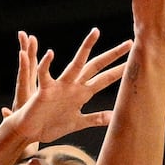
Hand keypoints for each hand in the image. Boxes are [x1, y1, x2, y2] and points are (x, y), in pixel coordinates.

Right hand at [1, 27, 129, 146]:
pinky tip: (51, 53)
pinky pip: (44, 75)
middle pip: (96, 66)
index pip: (105, 79)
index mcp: (81, 93)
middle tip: (130, 43)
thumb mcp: (77, 122)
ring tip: (95, 33)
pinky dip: (46, 64)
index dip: (119, 71)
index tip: (134, 61)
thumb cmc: (51, 125)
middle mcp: (73, 86)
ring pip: (75, 65)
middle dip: (112, 55)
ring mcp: (60, 86)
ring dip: (85, 49)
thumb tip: (112, 117)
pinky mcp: (44, 91)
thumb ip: (94, 118)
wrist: (30, 131)